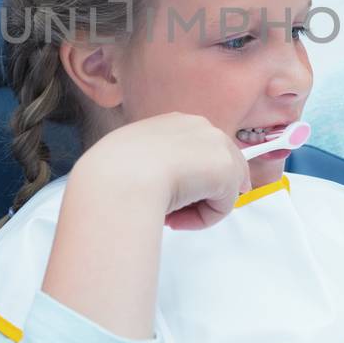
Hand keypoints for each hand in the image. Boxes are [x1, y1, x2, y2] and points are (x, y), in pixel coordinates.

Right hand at [77, 113, 249, 229]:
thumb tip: (160, 182)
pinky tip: (175, 219)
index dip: (188, 179)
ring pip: (219, 189)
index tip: (166, 197)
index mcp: (175, 122)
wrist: (122, 175)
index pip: (197, 151)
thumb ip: (153, 163)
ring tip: (168, 217)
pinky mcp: (227, 172)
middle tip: (170, 214)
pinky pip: (221, 208)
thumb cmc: (115, 170)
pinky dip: (200, 220)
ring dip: (196, 209)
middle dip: (198, 194)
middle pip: (217, 167)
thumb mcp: (131, 158)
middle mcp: (201, 127)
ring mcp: (217, 146)